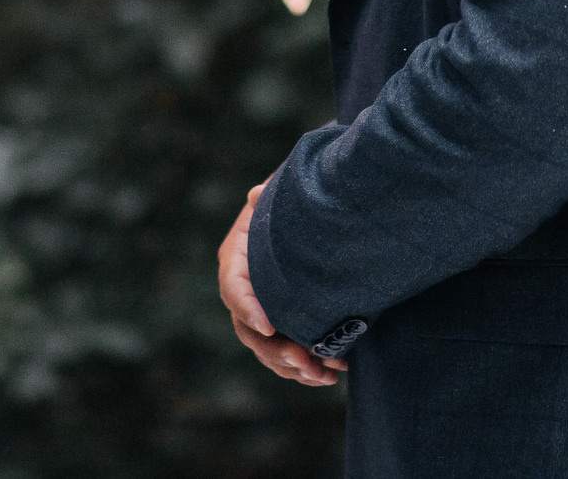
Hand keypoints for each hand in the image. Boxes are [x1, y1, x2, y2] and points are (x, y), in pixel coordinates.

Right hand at [218, 181, 344, 385]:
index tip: (270, 325)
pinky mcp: (283, 328)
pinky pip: (287, 357)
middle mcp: (244, 291)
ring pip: (269, 352)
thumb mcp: (280, 199)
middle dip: (276, 350)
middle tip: (303, 359)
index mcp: (237, 258)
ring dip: (295, 368)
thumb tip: (257, 193)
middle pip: (250, 330)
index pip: (233, 288)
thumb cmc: (290, 205)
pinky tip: (333, 372)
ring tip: (325, 374)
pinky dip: (307, 370)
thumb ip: (270, 198)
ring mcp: (262, 313)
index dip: (247, 309)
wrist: (312, 219)